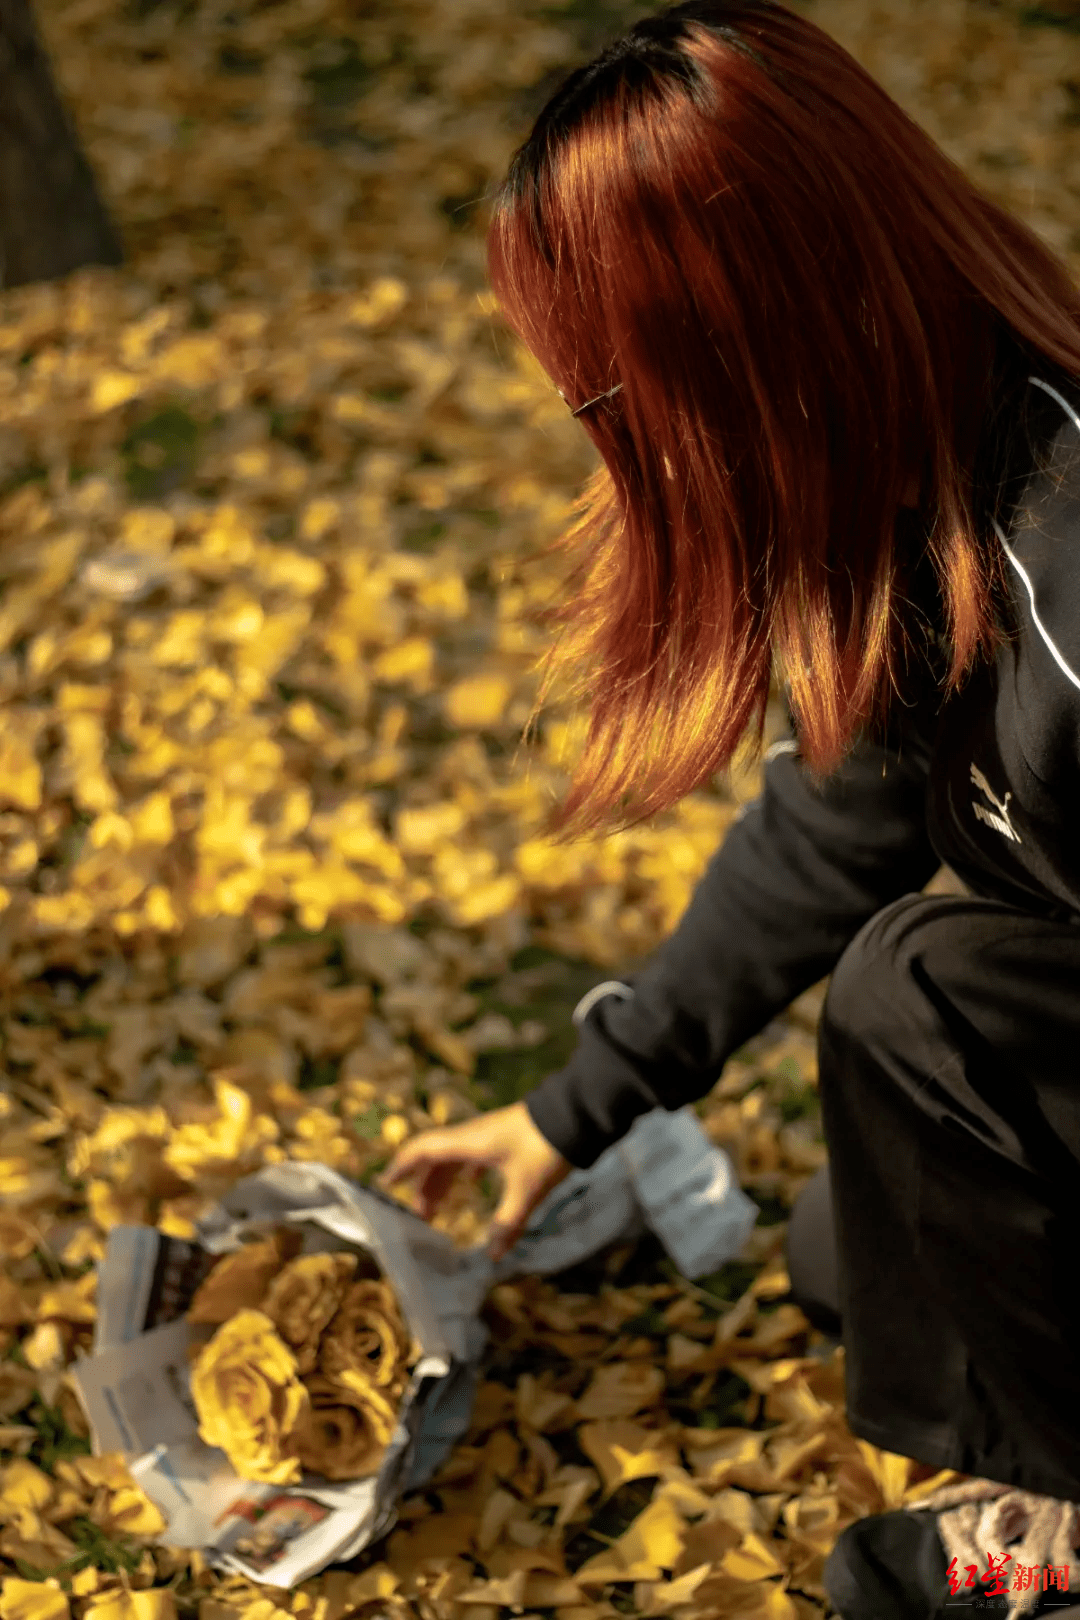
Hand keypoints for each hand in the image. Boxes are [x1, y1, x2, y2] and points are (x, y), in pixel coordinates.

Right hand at [380, 1101, 570, 1259]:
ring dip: (443, 1180)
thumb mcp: (527, 1191)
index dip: (402, 1165)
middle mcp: (474, 1135)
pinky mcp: (506, 1136)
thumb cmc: (546, 1149)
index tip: (385, 1184)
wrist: (578, 1114)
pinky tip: (472, 1186)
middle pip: (436, 1156)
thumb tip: (492, 1256)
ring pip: (455, 1155)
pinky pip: (474, 1154)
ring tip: (439, 1209)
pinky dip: (466, 1172)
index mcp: (469, 1143)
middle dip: (422, 1184)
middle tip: (419, 1216)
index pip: (424, 1150)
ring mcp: (490, 1133)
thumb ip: (508, 1223)